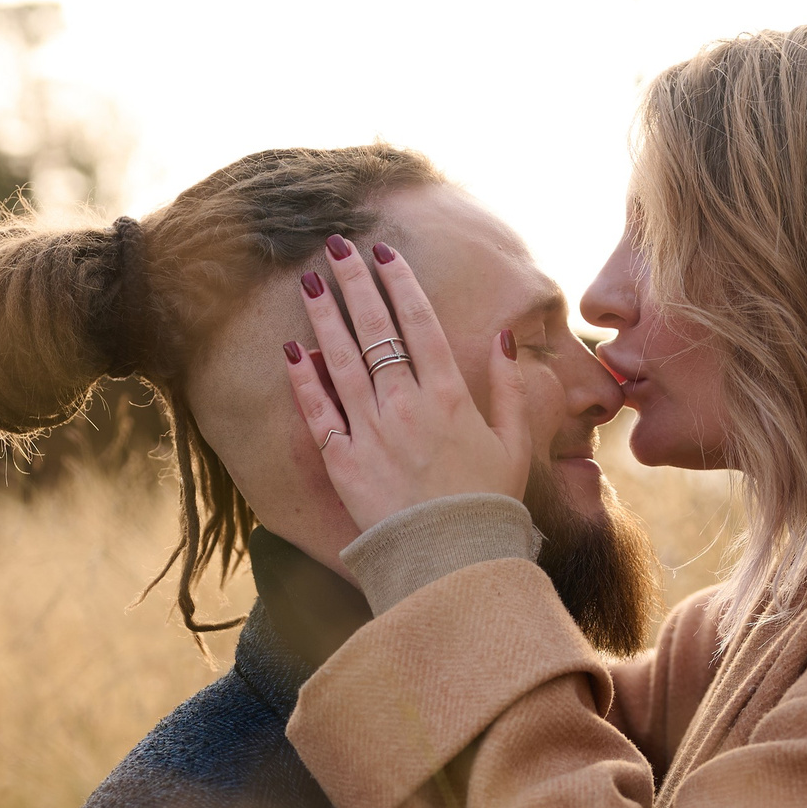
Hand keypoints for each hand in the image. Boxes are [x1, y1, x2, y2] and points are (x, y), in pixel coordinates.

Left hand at [282, 236, 530, 533]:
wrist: (453, 560)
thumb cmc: (489, 504)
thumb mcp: (514, 443)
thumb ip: (509, 388)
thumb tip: (502, 338)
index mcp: (451, 395)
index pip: (420, 323)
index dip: (399, 284)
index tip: (384, 254)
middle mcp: (407, 404)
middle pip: (375, 330)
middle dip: (355, 284)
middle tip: (336, 247)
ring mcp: (372, 431)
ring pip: (341, 360)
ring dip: (325, 317)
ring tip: (310, 283)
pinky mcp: (343, 462)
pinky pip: (318, 412)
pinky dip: (303, 380)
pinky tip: (292, 350)